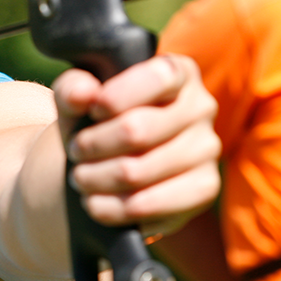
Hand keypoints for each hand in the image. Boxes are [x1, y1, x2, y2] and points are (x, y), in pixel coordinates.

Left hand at [53, 54, 220, 235]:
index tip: (92, 111)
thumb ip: (72, 88)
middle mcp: (201, 107)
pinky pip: (155, 204)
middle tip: (76, 152)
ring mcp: (207, 149)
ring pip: (138, 171)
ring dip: (97, 178)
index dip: (115, 97)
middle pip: (137, 130)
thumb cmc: (94, 120)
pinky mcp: (205, 188)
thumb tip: (82, 94)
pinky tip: (97, 203)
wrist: (107, 161)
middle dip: (93, 145)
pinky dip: (114, 208)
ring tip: (80, 178)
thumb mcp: (77, 97)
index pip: (156, 78)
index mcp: (176, 71)